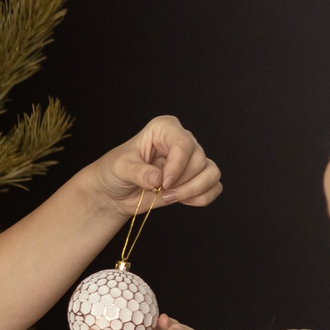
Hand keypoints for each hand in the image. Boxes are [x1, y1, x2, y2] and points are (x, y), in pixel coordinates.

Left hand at [88, 115, 223, 216]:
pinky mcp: (196, 178)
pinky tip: (184, 201)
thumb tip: (158, 178)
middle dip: (181, 182)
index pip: (184, 143)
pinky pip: (214, 186)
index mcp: (164, 128)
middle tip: (161, 192)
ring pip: (211, 173)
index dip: (177, 166)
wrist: (115, 192)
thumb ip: (138, 172)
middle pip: (199, 160)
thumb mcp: (120, 168)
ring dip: (193, 190)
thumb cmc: (115, 172)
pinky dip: (202, 197)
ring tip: (170, 198)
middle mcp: (182, 140)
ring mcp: (191, 160)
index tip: (164, 183)